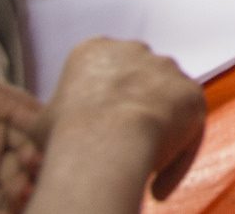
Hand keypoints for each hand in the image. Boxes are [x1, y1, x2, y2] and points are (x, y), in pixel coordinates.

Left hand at [0, 69, 42, 213]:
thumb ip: (14, 104)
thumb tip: (53, 122)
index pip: (29, 138)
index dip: (43, 145)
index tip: (48, 149)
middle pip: (23, 171)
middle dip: (34, 173)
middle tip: (29, 172)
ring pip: (8, 198)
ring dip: (21, 196)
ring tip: (17, 190)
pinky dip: (3, 213)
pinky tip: (9, 204)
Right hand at [37, 39, 206, 203]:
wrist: (107, 140)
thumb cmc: (68, 134)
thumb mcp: (42, 123)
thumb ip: (55, 117)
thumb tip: (53, 131)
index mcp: (94, 51)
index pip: (101, 73)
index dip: (102, 106)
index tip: (99, 131)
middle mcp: (133, 51)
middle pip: (136, 82)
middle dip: (133, 111)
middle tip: (124, 146)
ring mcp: (166, 68)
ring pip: (166, 101)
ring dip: (159, 129)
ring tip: (143, 167)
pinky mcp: (192, 91)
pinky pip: (187, 125)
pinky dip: (177, 153)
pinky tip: (158, 184)